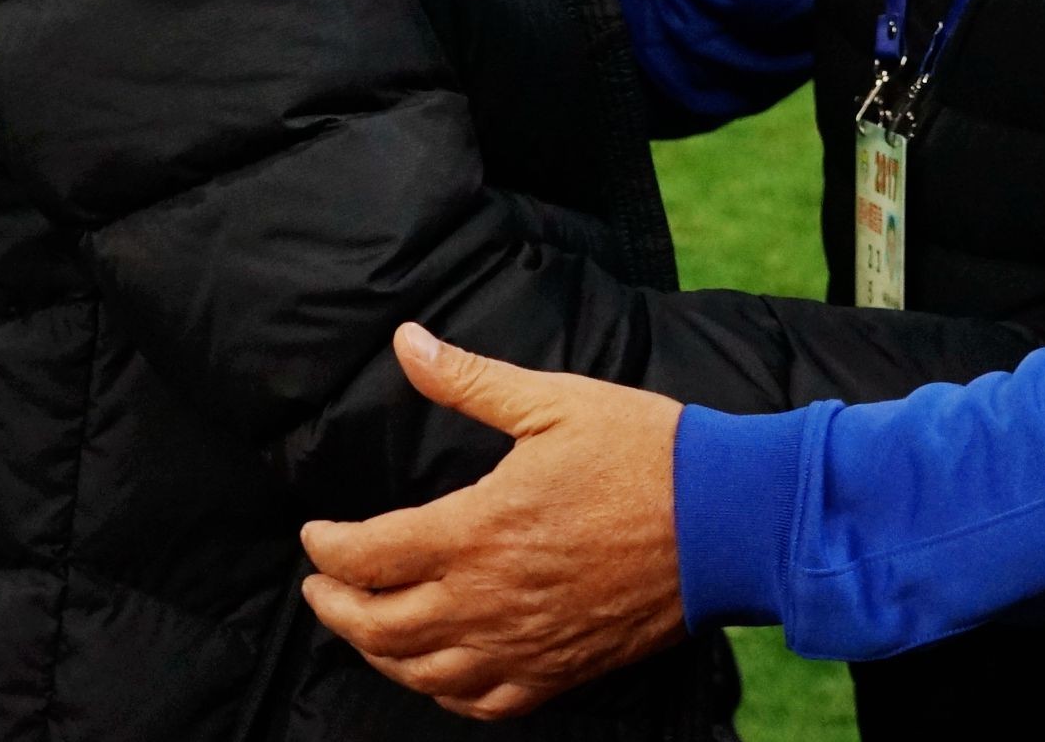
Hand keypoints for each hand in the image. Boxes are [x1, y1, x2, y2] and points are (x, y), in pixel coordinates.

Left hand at [298, 325, 687, 720]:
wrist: (727, 520)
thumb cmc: (644, 453)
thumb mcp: (552, 402)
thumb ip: (469, 381)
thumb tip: (406, 342)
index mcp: (479, 529)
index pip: (369, 555)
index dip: (329, 547)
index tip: (316, 533)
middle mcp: (488, 599)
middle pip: (378, 627)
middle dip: (334, 606)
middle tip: (321, 584)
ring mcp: (523, 645)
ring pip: (420, 671)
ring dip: (377, 652)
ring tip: (364, 625)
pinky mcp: (559, 672)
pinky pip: (479, 702)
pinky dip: (440, 690)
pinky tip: (433, 670)